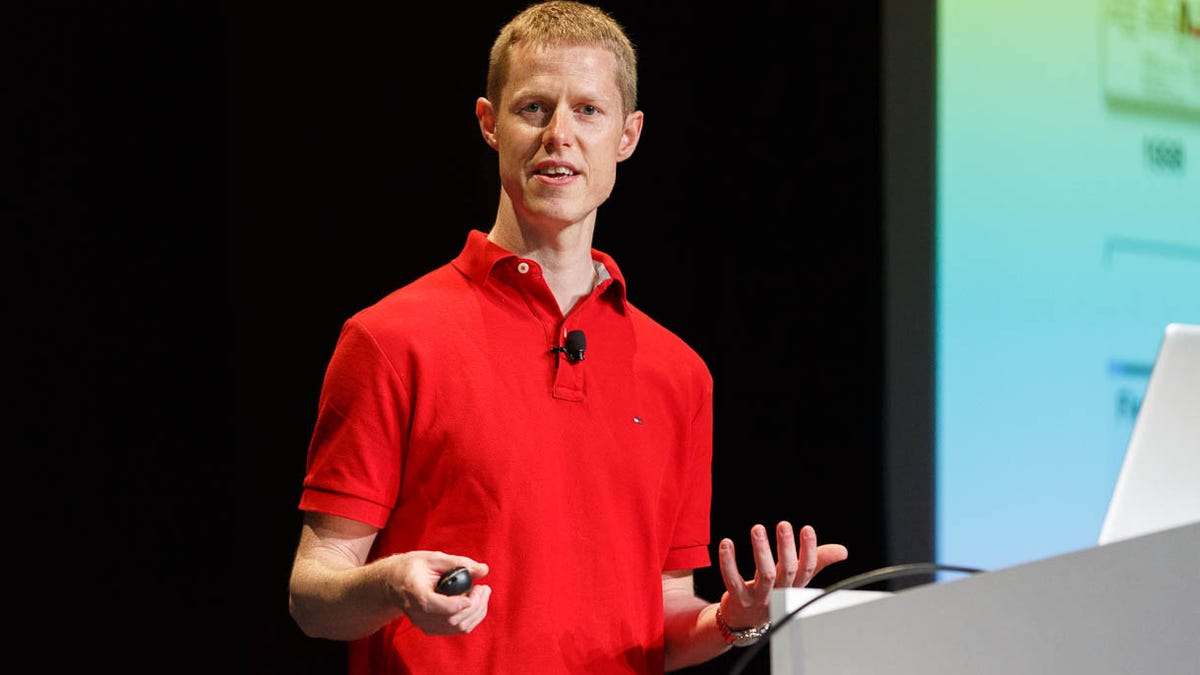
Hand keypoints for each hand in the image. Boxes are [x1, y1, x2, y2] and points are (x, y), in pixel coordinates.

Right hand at [383, 551, 490, 634]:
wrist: (392, 583)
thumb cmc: (412, 567)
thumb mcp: (433, 558)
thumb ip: (458, 563)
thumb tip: (484, 569)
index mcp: (416, 595)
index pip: (439, 607)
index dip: (460, 602)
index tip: (476, 589)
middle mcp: (419, 615)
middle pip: (453, 619)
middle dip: (476, 604)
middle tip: (483, 587)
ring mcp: (425, 624)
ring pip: (458, 627)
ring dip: (477, 611)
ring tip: (481, 592)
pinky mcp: (432, 628)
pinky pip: (457, 629)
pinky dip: (471, 617)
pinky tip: (474, 602)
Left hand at [716, 521, 847, 628]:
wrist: (746, 621)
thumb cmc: (775, 593)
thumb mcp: (797, 579)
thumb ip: (818, 562)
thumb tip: (843, 551)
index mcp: (795, 586)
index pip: (807, 569)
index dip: (809, 550)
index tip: (807, 529)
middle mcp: (780, 593)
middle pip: (786, 571)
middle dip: (786, 548)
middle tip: (783, 525)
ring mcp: (759, 598)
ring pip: (764, 576)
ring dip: (761, 551)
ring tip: (757, 528)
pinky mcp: (738, 600)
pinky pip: (733, 581)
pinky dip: (729, 563)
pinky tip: (726, 543)